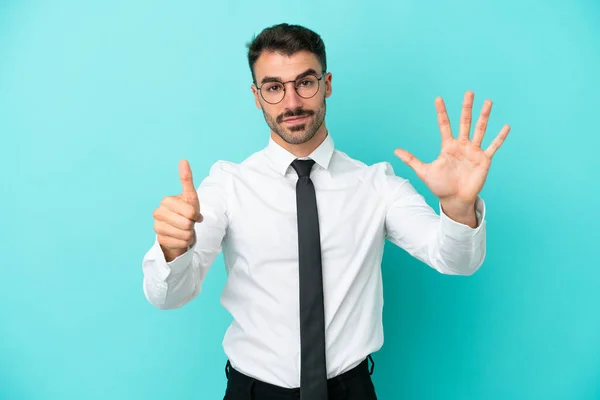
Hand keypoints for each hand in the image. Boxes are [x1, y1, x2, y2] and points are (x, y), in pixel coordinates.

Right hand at [153, 160, 202, 258]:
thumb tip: (183, 160)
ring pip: (184, 234)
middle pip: (187, 223)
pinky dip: (185, 242)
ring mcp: (157, 227)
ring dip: (189, 234)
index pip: (189, 212)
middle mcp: (158, 213)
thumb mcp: (190, 197)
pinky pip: (181, 243)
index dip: (195, 215)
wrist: (179, 230)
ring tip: (185, 230)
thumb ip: (187, 179)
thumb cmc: (186, 212)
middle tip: (188, 222)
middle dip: (192, 225)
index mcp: (166, 201)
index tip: (193, 214)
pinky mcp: (159, 240)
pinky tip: (180, 237)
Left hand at [394, 91, 509, 209]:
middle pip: (465, 122)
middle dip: (466, 107)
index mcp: (448, 146)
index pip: (444, 125)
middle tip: (469, 92)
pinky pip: (493, 146)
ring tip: (488, 102)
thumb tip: (395, 151)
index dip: (441, 112)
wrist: (454, 199)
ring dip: (484, 116)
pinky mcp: (484, 160)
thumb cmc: (440, 186)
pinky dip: (500, 137)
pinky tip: (506, 126)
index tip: (438, 98)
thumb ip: (411, 160)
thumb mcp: (424, 172)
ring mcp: (474, 151)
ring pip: (480, 130)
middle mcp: (462, 145)